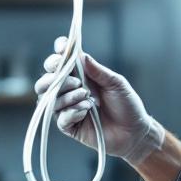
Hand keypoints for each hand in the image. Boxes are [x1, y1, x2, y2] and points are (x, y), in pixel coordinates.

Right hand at [36, 36, 162, 164]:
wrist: (134, 131)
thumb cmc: (127, 105)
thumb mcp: (116, 83)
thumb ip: (98, 71)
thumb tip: (82, 55)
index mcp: (81, 76)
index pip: (61, 61)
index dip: (58, 53)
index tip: (62, 48)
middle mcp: (70, 91)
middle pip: (46, 81)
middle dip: (54, 77)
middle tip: (76, 81)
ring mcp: (68, 109)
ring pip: (49, 99)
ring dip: (67, 96)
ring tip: (86, 97)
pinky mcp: (70, 126)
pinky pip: (60, 118)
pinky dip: (71, 112)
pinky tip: (85, 112)